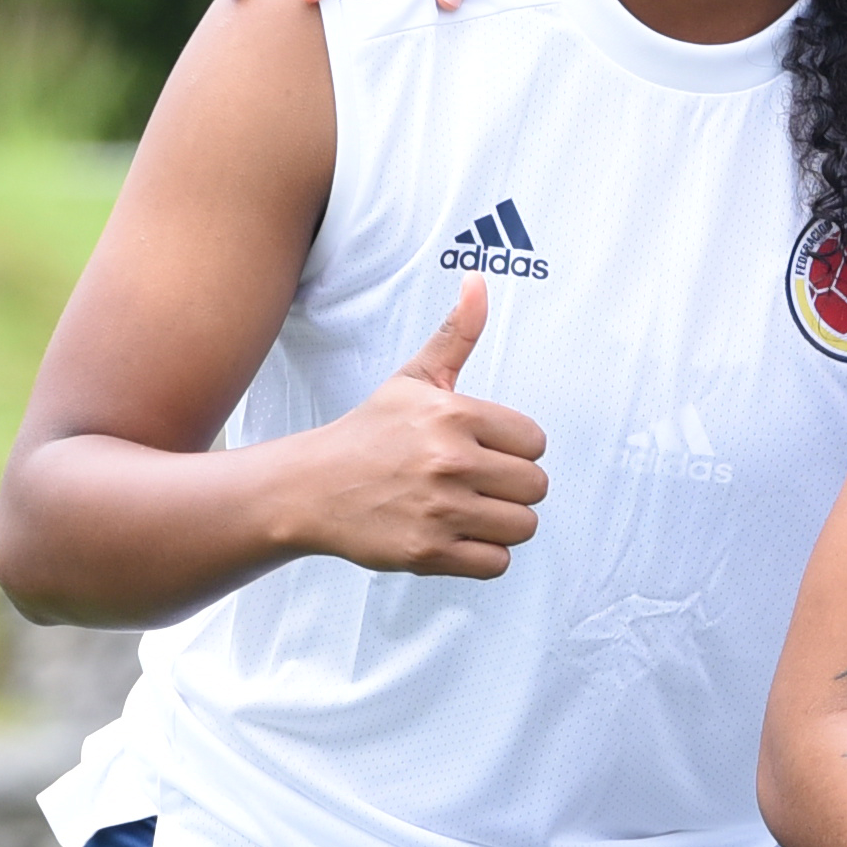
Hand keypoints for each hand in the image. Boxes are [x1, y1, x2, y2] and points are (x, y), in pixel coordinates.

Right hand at [278, 284, 546, 580]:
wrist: (310, 487)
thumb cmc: (368, 434)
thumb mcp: (413, 379)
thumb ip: (456, 336)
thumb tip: (479, 283)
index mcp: (453, 415)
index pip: (535, 442)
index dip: (514, 448)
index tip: (483, 450)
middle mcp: (450, 461)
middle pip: (536, 486)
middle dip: (511, 487)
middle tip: (476, 483)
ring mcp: (440, 509)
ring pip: (522, 526)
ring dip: (501, 523)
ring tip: (467, 509)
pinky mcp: (429, 551)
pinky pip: (497, 563)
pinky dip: (482, 556)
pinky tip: (456, 535)